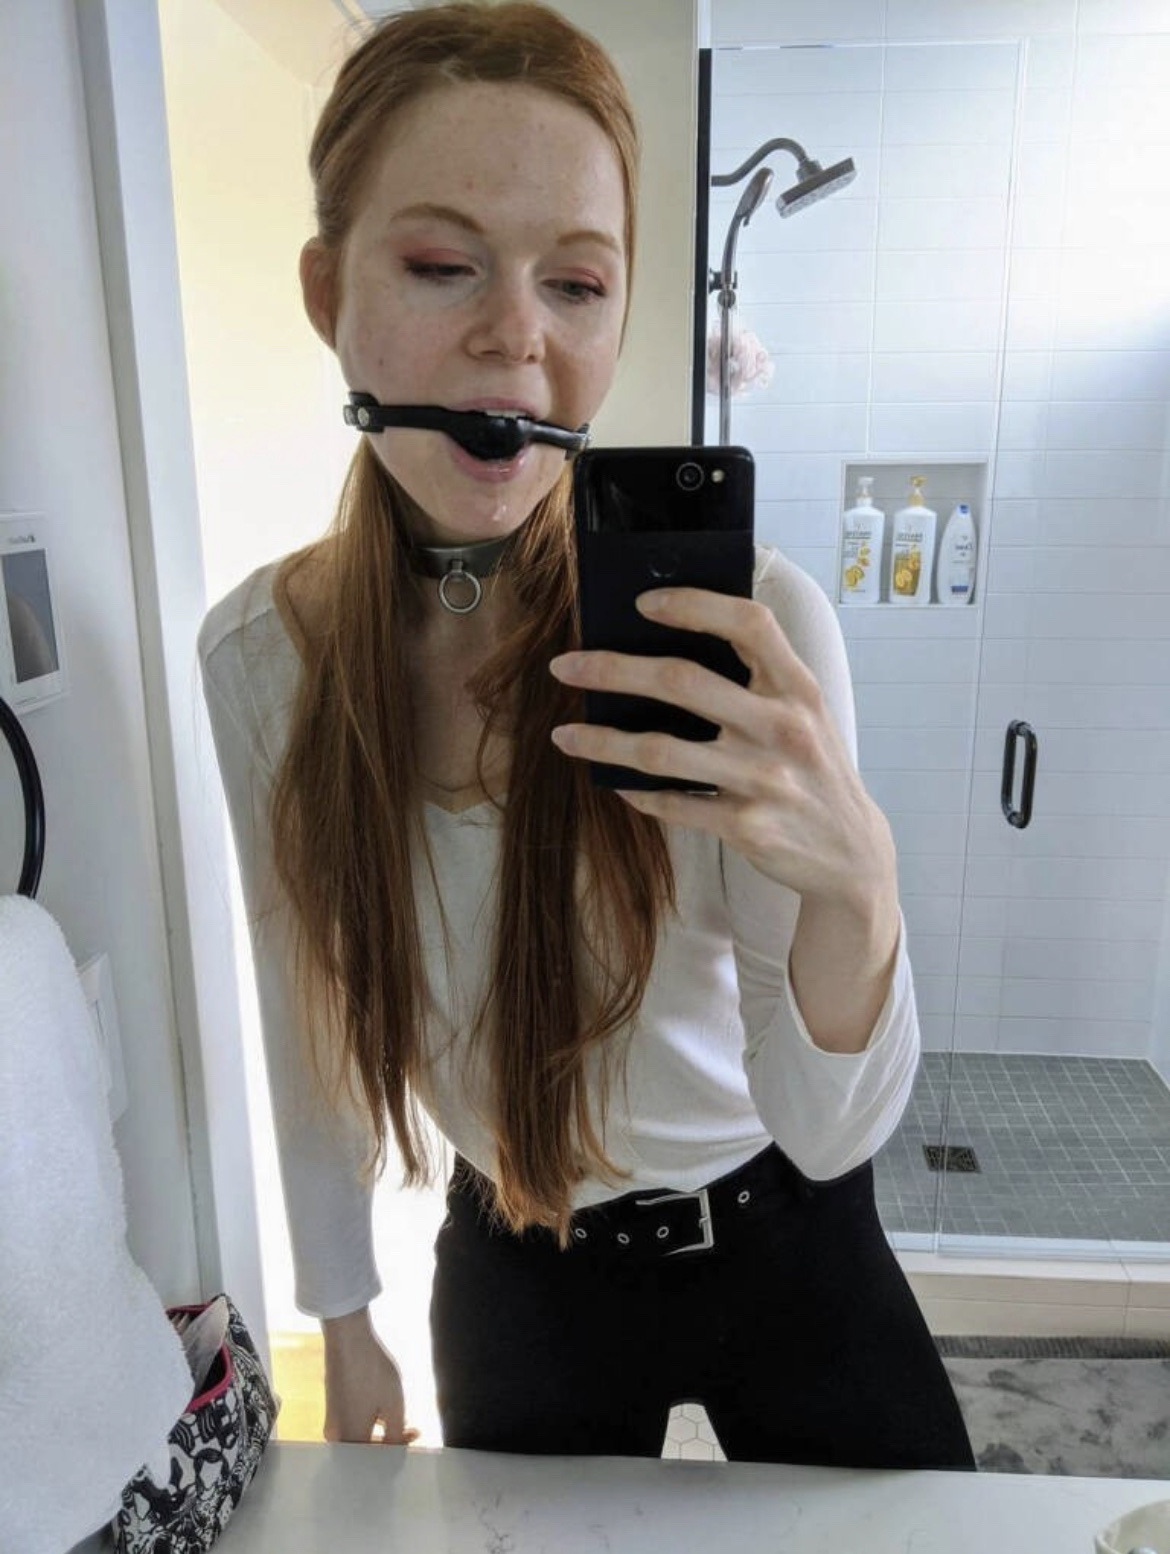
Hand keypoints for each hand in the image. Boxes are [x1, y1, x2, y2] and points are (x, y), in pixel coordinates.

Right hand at [322, 1308, 418, 1445]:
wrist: (348, 1339)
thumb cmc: (372, 1371)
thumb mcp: (394, 1405)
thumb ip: (397, 1434)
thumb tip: (397, 1446)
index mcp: (351, 1440)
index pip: (378, 1456)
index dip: (400, 1447)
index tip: (414, 1433)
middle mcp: (336, 1436)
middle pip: (367, 1447)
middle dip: (391, 1438)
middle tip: (410, 1427)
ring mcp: (332, 1420)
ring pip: (360, 1434)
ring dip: (382, 1428)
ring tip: (399, 1412)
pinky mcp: (331, 1406)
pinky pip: (352, 1422)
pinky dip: (369, 1418)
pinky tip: (381, 1404)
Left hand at [548, 587, 894, 911]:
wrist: (852, 853)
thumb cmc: (812, 769)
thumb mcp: (806, 713)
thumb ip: (759, 678)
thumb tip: (666, 645)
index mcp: (798, 687)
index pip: (749, 624)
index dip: (695, 605)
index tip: (643, 602)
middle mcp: (784, 727)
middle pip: (682, 681)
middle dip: (611, 669)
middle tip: (564, 665)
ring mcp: (765, 779)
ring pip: (660, 751)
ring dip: (601, 740)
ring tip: (564, 734)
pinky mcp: (747, 826)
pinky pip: (673, 803)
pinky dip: (637, 793)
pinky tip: (616, 783)